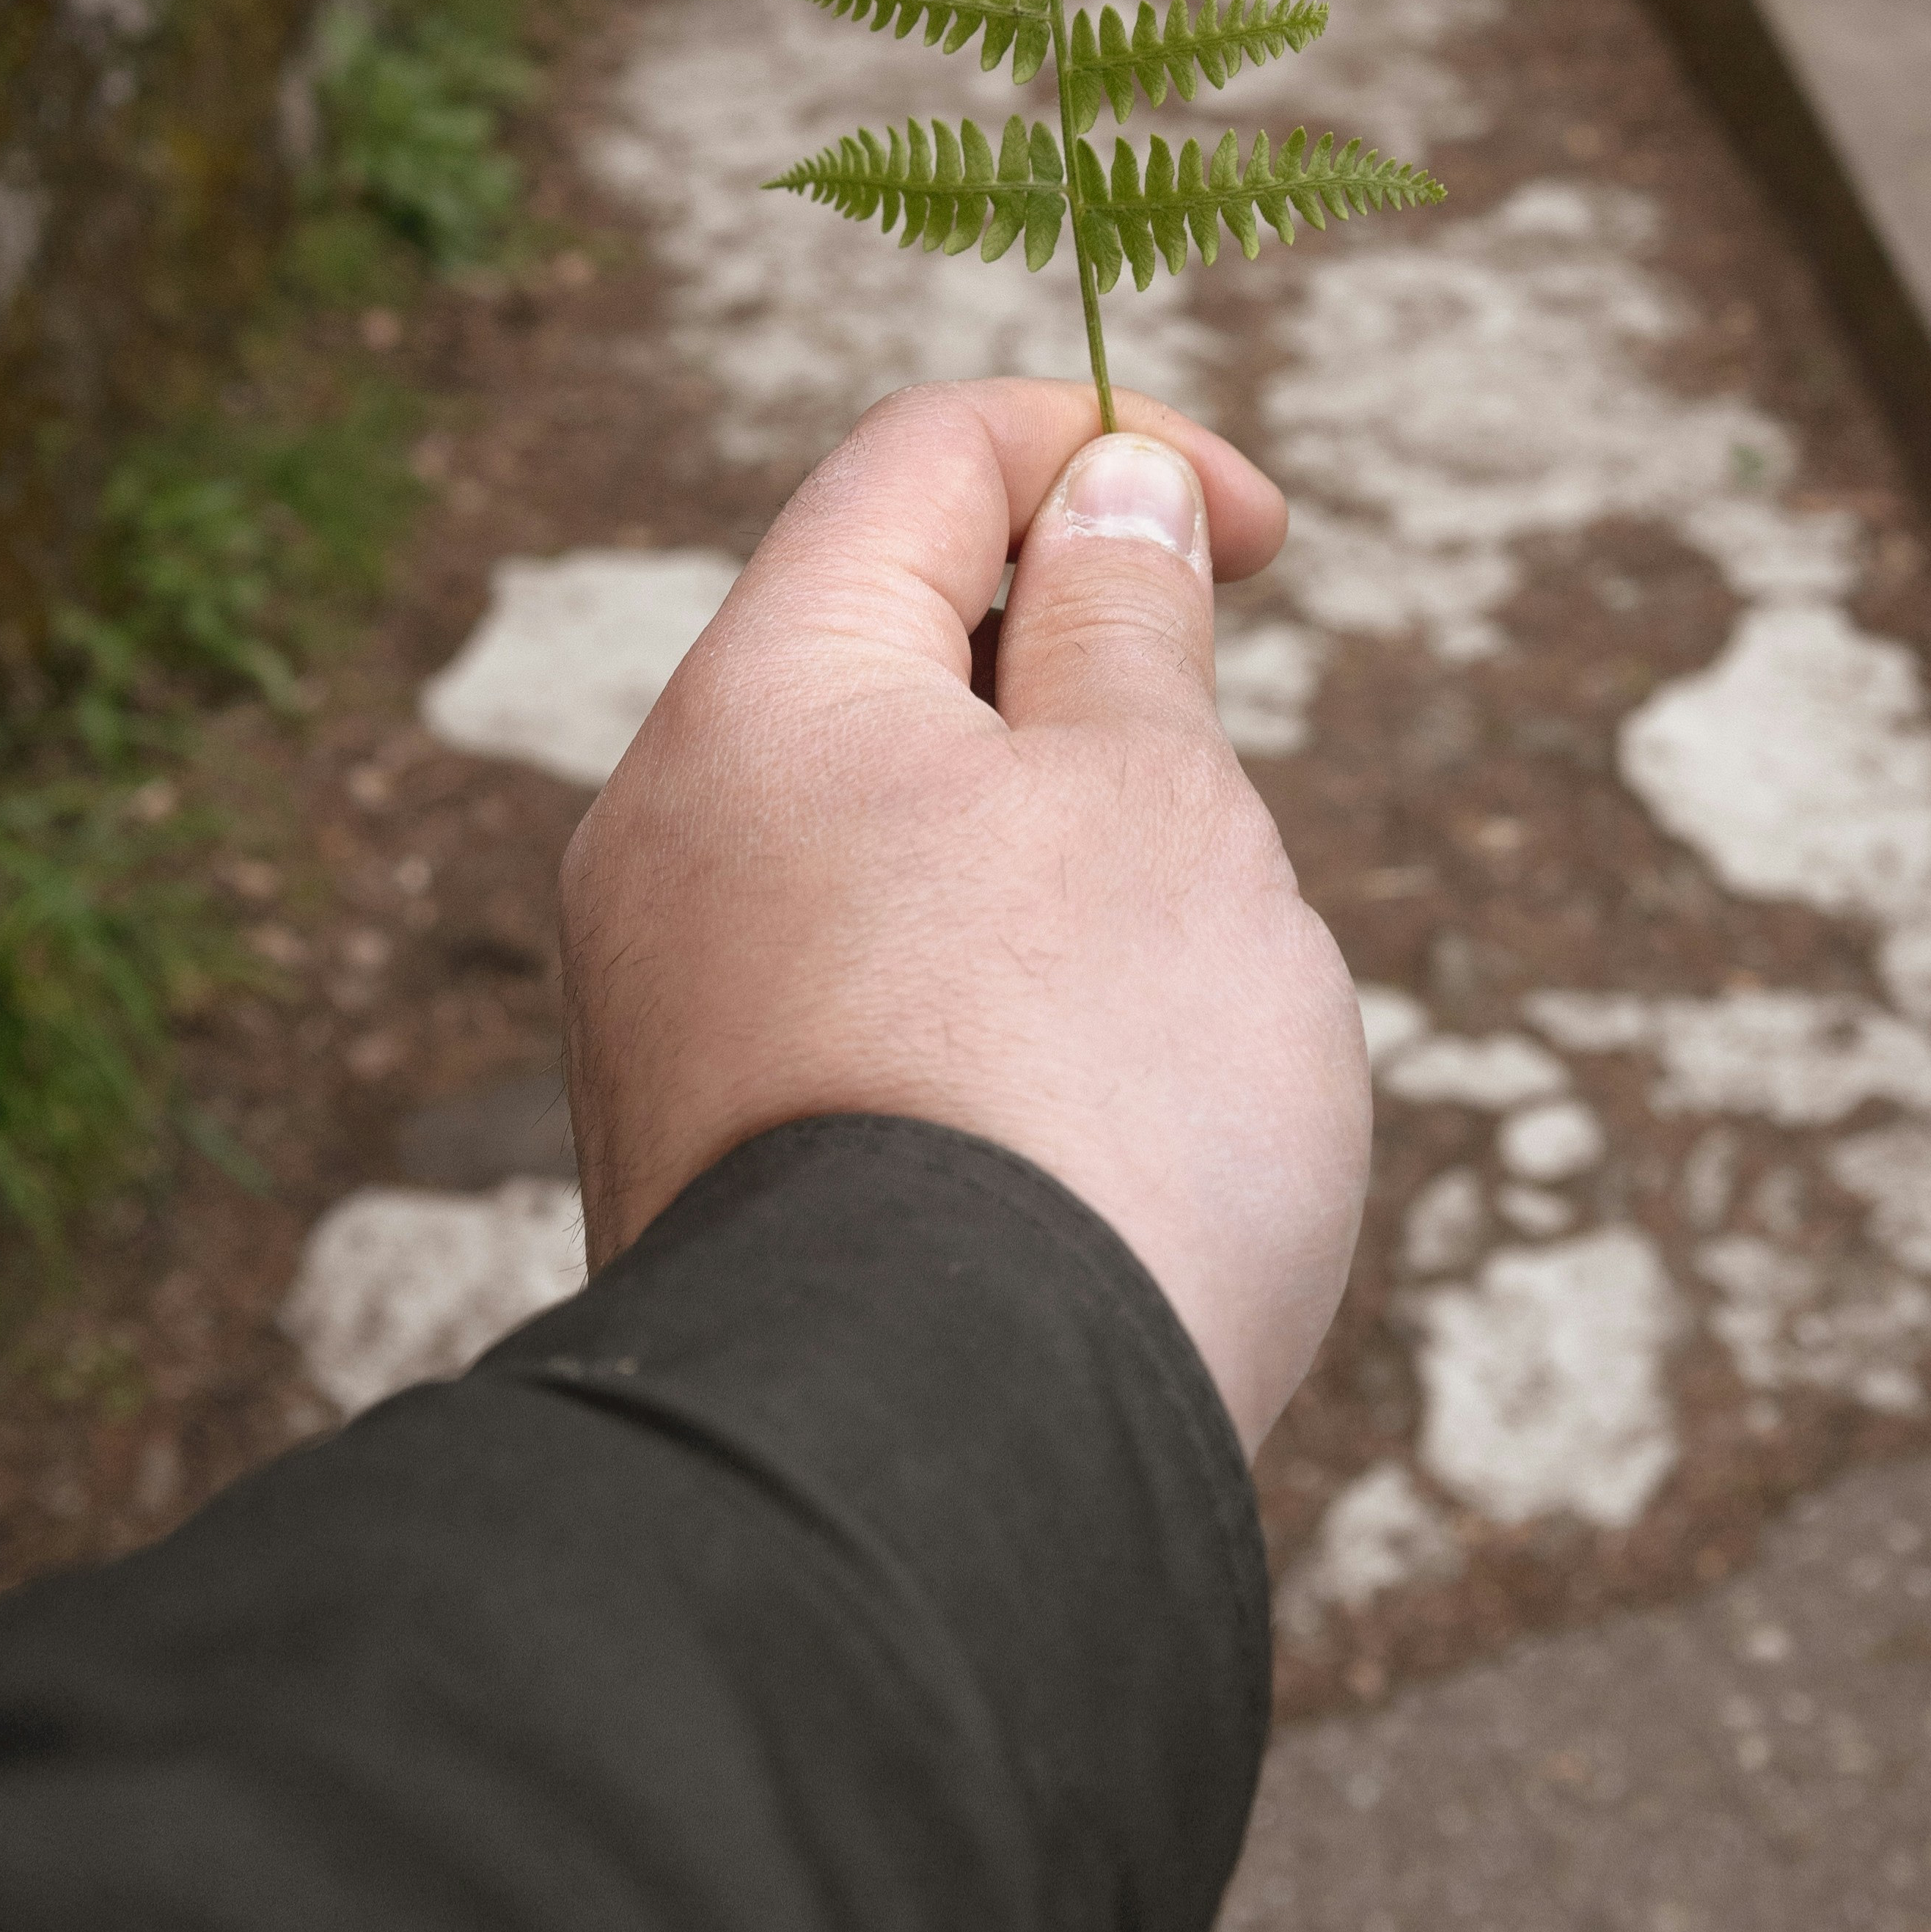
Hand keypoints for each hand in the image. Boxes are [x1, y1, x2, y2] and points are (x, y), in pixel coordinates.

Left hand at [558, 381, 1369, 1452]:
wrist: (946, 1484)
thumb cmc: (1087, 1095)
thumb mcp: (1160, 797)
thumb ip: (1126, 622)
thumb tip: (1096, 499)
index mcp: (763, 696)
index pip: (922, 461)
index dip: (1106, 447)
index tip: (1262, 537)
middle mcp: (668, 832)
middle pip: (897, 655)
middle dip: (1094, 696)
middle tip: (1219, 839)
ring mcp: (668, 1007)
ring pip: (903, 845)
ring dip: (1067, 877)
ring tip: (1169, 1036)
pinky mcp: (707, 1155)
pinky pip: (873, 1001)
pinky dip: (1001, 1011)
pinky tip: (1098, 1146)